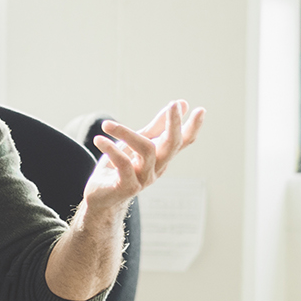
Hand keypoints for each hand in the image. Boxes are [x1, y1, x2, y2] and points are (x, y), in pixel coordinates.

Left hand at [84, 101, 204, 214]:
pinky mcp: (128, 187)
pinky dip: (111, 149)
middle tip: (173, 104)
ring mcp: (144, 179)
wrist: (100, 197)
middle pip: (172, 145)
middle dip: (174, 124)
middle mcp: (157, 168)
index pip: (182, 142)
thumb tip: (181, 103)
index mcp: (162, 156)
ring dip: (126, 133)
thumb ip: (157, 126)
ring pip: (147, 150)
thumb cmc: (119, 167)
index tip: (201, 109)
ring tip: (107, 125)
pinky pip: (125, 164)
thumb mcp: (136, 142)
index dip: (192, 127)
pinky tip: (99, 140)